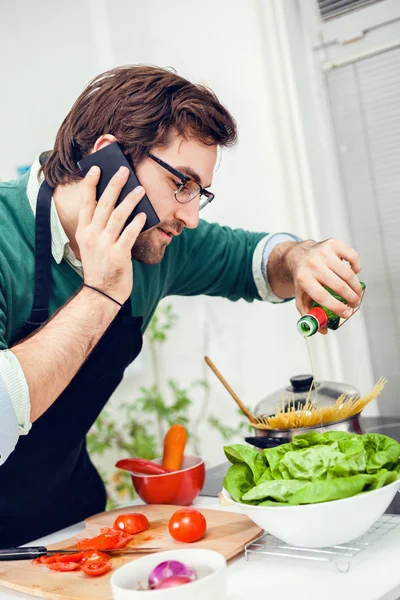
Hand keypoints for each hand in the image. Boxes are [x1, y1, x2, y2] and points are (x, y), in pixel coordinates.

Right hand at [76, 165, 146, 303]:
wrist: (102, 292)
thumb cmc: (100, 266)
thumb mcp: (91, 245)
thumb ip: (99, 226)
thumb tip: (116, 204)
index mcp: (84, 231)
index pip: (86, 203)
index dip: (91, 184)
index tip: (97, 169)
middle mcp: (92, 235)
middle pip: (104, 204)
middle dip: (114, 185)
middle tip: (124, 170)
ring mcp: (105, 245)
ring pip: (118, 215)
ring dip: (130, 200)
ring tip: (140, 189)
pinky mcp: (119, 254)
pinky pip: (130, 234)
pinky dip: (137, 222)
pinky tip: (144, 214)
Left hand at [290, 239, 362, 333]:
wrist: (298, 256)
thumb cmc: (303, 280)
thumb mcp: (300, 296)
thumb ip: (309, 314)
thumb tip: (323, 330)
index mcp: (303, 279)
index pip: (322, 296)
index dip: (337, 307)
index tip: (347, 314)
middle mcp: (313, 264)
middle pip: (338, 286)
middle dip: (351, 298)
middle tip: (355, 304)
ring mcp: (323, 253)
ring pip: (348, 274)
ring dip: (356, 287)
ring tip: (357, 293)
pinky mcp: (333, 244)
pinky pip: (353, 257)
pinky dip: (356, 267)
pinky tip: (353, 272)